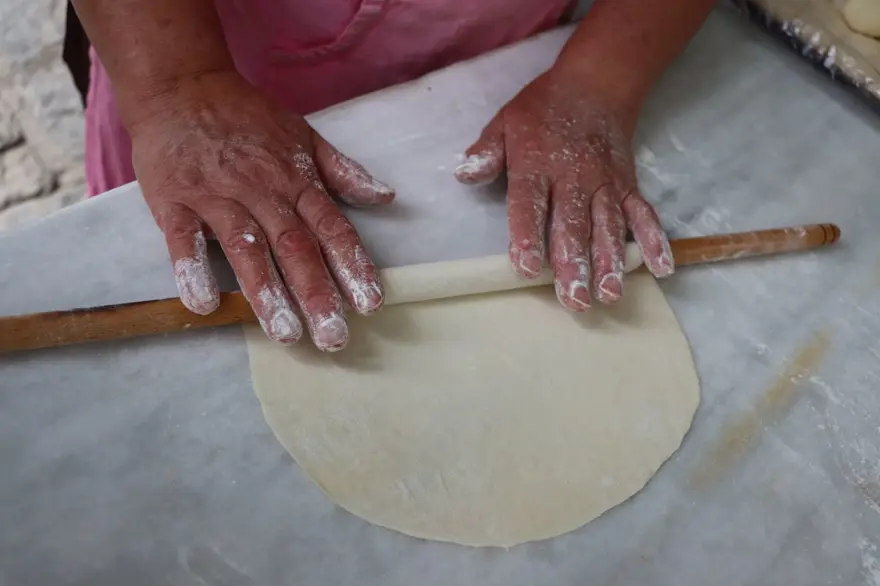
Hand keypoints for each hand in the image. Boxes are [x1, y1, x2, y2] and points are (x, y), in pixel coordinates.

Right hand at [129, 72, 393, 350]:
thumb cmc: (246, 118)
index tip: (371, 304)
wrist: (181, 85)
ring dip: (267, 292)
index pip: (332, 229)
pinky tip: (203, 304)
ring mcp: (217, 196)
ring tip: (286, 334)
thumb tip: (386, 196)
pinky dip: (192, 269)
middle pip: (296, 248)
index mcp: (296, 181)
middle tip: (334, 337)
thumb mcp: (303, 136)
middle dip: (318, 294)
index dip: (353, 266)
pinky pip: (184, 239)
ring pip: (246, 249)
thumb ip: (342, 172)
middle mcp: (262, 192)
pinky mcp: (175, 200)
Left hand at [455, 65, 672, 310]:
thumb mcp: (504, 123)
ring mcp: (606, 184)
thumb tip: (464, 175)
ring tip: (609, 294)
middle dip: (575, 264)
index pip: (530, 205)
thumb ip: (486, 153)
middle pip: (573, 224)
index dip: (528, 237)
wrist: (595, 84)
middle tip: (575, 300)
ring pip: (608, 226)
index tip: (527, 268)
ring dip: (610, 262)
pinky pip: (643, 214)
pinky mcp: (629, 185)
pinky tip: (661, 268)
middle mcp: (574, 178)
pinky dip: (654, 240)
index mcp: (536, 165)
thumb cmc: (542, 111)